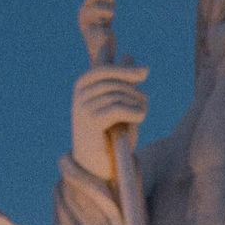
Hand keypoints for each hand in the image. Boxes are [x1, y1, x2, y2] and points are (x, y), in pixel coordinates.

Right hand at [71, 64, 148, 180]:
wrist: (97, 169)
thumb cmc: (109, 137)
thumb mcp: (115, 105)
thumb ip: (121, 82)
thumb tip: (129, 55)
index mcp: (81, 88)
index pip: (104, 70)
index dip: (125, 70)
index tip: (145, 73)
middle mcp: (79, 97)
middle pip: (113, 82)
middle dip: (134, 91)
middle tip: (145, 104)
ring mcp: (83, 109)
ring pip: (118, 96)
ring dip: (137, 103)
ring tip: (143, 113)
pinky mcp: (92, 123)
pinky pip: (118, 108)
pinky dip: (134, 112)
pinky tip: (141, 118)